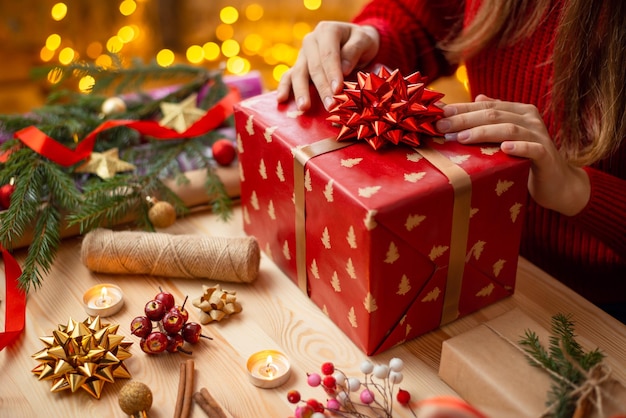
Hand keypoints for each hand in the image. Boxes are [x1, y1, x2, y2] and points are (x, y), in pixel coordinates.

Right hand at [276, 21, 379, 110]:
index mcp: (327, 31)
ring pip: (298, 73)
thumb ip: (354, 51)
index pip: (328, 54)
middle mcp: (311, 40)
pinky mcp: (299, 66)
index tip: (338, 89)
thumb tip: (344, 69)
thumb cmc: (361, 42)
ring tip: (304, 107)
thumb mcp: (364, 40)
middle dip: (321, 87)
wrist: (354, 40)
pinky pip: (288, 76)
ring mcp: (303, 54)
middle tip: (330, 105)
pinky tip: (281, 99)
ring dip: (301, 91)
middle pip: (313, 66)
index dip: (332, 72)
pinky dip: (283, 87)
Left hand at [435, 94, 589, 215]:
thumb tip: (477, 97)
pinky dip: (518, 147)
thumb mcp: (507, 137)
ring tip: (462, 137)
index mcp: (519, 112)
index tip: (439, 114)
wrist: (555, 183)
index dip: (463, 108)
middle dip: (465, 119)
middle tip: (442, 126)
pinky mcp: (547, 156)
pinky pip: (532, 149)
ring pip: (510, 129)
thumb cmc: (525, 160)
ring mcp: (540, 136)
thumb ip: (494, 119)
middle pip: (494, 115)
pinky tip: (504, 148)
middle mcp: (530, 119)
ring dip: (483, 132)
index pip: (487, 106)